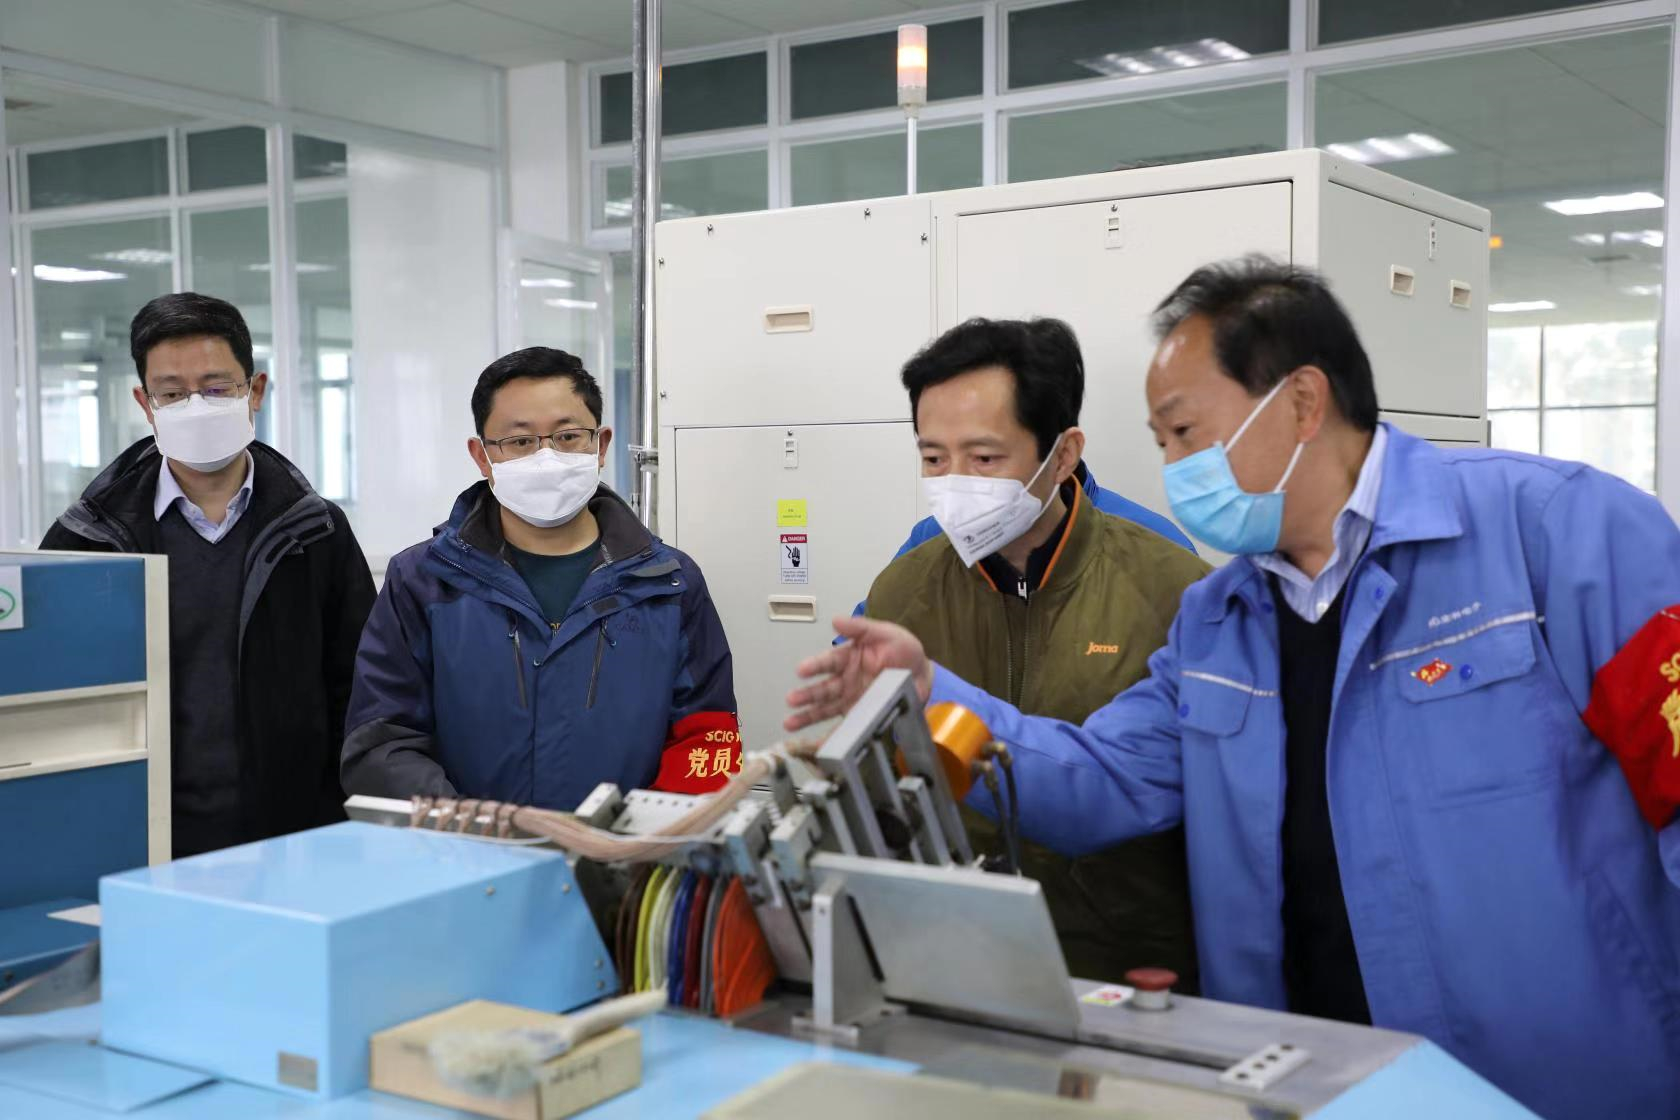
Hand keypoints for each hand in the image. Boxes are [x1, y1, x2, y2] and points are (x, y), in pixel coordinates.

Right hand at [784, 616, 931, 731]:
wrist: (922, 673)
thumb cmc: (902, 650)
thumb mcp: (884, 632)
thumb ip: (860, 627)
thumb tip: (836, 620)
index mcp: (849, 658)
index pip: (828, 662)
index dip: (815, 666)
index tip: (801, 670)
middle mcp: (845, 680)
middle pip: (823, 688)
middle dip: (806, 695)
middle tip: (791, 700)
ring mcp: (851, 699)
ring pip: (826, 708)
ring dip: (808, 716)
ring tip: (790, 723)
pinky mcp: (860, 715)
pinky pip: (844, 726)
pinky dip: (831, 736)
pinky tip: (817, 744)